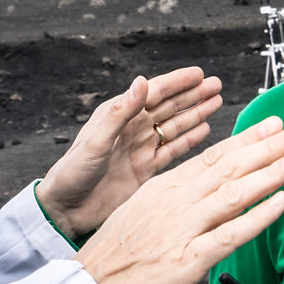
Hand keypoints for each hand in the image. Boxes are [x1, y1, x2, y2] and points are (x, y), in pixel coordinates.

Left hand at [37, 67, 222, 240]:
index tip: (200, 73)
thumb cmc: (73, 172)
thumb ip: (120, 112)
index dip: (178, 82)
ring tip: (216, 102)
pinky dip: (189, 141)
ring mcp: (141, 149)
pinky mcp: (146, 170)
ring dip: (195, 114)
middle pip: (170, 107)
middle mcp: (132, 129)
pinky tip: (204, 131)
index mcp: (119, 115)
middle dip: (193, 95)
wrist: (66, 210)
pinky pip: (172, 151)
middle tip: (217, 84)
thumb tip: (142, 81)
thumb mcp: (96, 141)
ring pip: (175, 127)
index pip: (155, 92)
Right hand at [74, 117, 283, 283]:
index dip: (247, 139)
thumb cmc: (115, 255)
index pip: (214, 156)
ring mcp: (182, 229)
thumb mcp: (142, 211)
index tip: (274, 125)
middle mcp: (176, 201)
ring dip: (271, 172)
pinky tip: (281, 202)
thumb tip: (208, 188)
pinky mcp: (187, 260)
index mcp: (164, 187)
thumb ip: (176, 198)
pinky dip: (257, 217)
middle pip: (229, 166)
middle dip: (269, 146)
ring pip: (234, 193)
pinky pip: (229, 235)